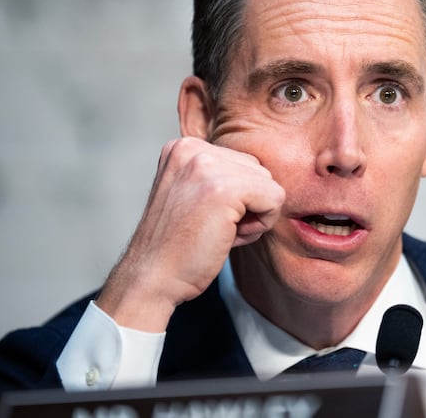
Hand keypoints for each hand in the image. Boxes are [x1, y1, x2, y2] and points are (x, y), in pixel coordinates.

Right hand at [95, 137, 284, 331]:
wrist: (151, 278)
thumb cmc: (177, 246)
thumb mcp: (191, 193)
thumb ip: (218, 174)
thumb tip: (264, 172)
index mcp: (183, 146)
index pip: (242, 162)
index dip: (235, 198)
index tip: (205, 217)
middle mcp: (192, 148)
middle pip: (258, 170)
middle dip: (247, 204)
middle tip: (212, 227)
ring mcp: (207, 165)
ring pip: (269, 184)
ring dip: (253, 216)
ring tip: (217, 231)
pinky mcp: (225, 188)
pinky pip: (275, 199)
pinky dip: (262, 225)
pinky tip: (229, 237)